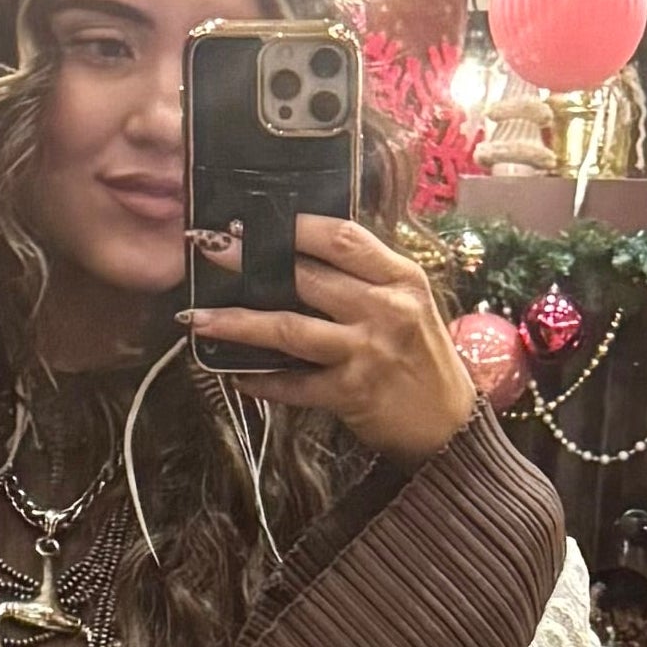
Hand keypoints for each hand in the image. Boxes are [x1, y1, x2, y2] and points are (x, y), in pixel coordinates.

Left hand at [185, 213, 476, 466]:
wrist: (449, 427)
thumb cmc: (423, 362)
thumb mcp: (410, 306)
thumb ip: (367, 279)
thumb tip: (306, 256)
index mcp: (401, 278)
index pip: (342, 237)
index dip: (294, 226)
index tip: (256, 219)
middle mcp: (385, 309)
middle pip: (307, 276)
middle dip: (252, 263)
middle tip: (214, 254)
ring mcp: (366, 352)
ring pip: (289, 328)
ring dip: (238, 323)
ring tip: (198, 320)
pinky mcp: (350, 394)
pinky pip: (293, 384)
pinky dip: (262, 381)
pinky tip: (235, 375)